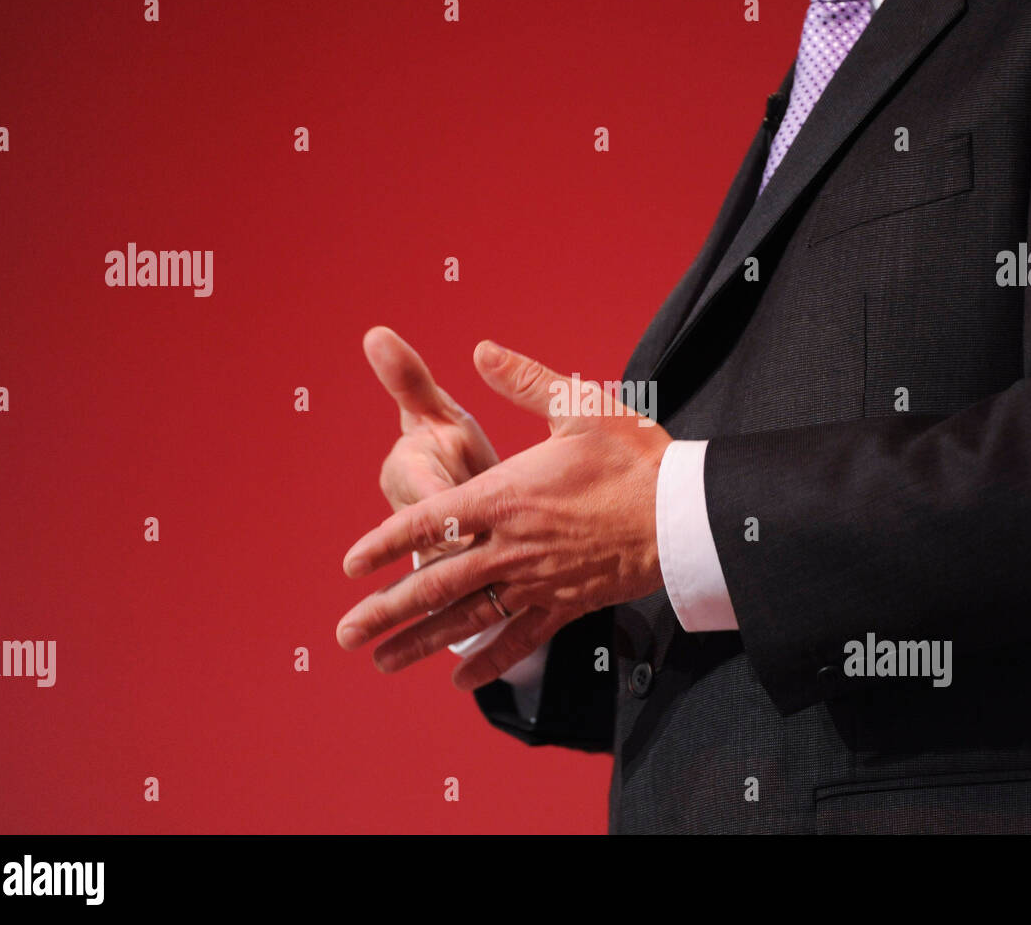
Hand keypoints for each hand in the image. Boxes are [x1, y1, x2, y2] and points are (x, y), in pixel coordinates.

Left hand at [337, 340, 671, 689]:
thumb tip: (482, 350)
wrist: (685, 512)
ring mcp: (536, 580)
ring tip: (382, 661)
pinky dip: (488, 660)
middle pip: (435, 583)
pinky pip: (519, 638)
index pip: (429, 523)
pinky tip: (460, 681)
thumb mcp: (579, 406)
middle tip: (345, 634)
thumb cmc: (634, 457)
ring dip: (421, 642)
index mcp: (505, 495)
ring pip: (467, 618)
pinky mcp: (565, 605)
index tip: (350, 565)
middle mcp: (511, 545)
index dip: (384, 544)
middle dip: (385, 611)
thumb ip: (524, 381)